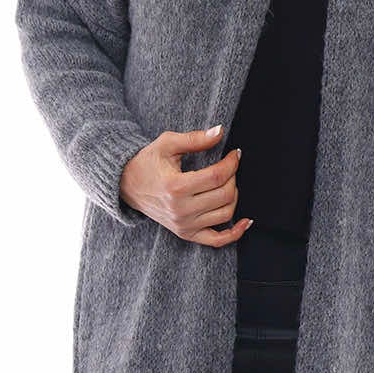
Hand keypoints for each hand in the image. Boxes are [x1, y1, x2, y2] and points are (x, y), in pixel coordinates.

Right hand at [120, 126, 251, 244]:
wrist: (127, 185)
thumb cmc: (147, 162)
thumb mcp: (167, 143)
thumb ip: (194, 138)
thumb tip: (220, 132)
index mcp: (176, 187)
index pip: (217, 176)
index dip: (232, 163)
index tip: (235, 153)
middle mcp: (181, 210)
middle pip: (225, 195)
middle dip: (233, 177)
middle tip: (228, 166)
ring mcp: (184, 225)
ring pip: (226, 214)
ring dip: (234, 196)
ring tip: (227, 182)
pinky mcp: (186, 234)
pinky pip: (217, 240)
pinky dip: (235, 233)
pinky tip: (246, 221)